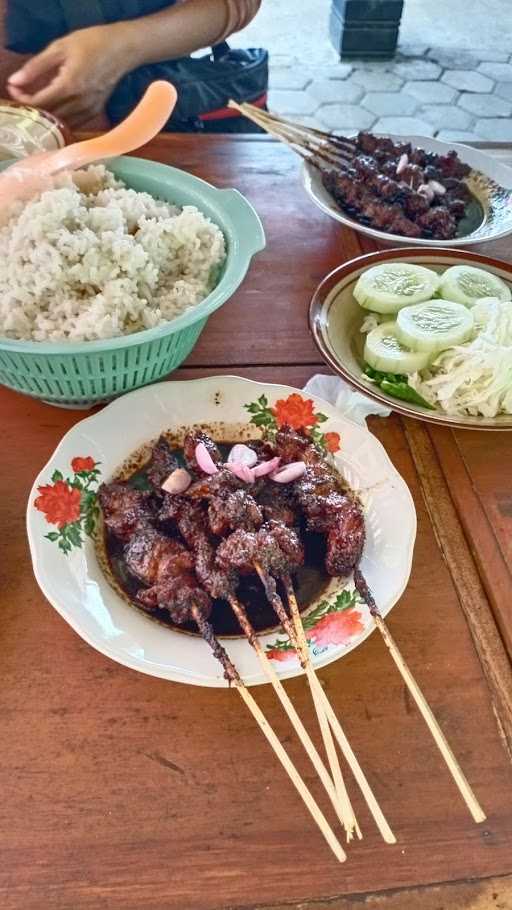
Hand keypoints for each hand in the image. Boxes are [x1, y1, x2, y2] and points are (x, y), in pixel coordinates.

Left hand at [7, 24, 131, 127]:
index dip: (23, 100)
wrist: (123, 49)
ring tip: (38, 106)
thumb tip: (15, 81)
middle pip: (50, 116)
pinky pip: (75, 124)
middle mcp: (80, 102)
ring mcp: (90, 110)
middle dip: (33, 109)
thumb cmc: (91, 43)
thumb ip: (36, 67)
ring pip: (62, 123)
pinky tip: (56, 114)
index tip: (14, 91)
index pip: (40, 102)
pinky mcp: (96, 112)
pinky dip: (62, 122)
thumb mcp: (60, 48)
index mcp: (69, 85)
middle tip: (24, 98)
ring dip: (47, 117)